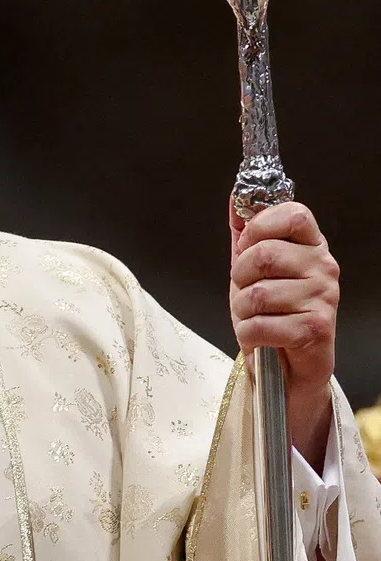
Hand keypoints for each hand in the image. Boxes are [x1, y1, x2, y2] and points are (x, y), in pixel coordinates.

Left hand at [229, 200, 339, 468]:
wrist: (287, 366)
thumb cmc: (271, 312)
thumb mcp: (252, 268)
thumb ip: (245, 232)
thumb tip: (235, 195)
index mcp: (312, 246)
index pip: (294, 213)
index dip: (260, 227)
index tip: (248, 246)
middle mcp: (324, 268)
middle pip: (263, 254)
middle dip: (240, 276)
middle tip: (247, 291)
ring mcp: (324, 298)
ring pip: (257, 294)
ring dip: (242, 311)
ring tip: (256, 317)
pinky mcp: (316, 330)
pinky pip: (259, 324)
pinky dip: (248, 335)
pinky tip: (260, 337)